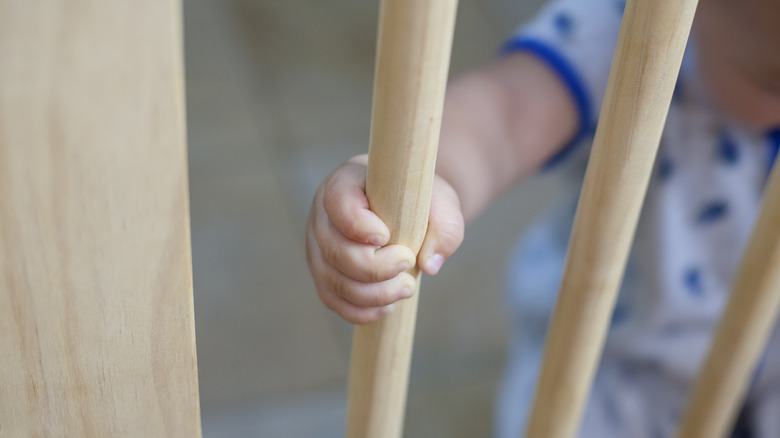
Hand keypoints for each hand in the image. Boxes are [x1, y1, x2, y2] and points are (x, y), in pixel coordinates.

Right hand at [305, 154, 464, 323]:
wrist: (410, 212)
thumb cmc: (422, 202)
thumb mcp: (442, 204)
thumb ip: (445, 228)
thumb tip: (430, 264)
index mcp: (347, 182)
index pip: (337, 201)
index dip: (358, 225)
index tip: (388, 237)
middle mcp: (324, 214)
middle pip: (334, 249)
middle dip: (375, 268)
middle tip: (409, 264)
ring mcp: (318, 245)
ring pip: (332, 278)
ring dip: (372, 294)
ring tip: (406, 288)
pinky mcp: (324, 272)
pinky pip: (331, 298)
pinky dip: (358, 310)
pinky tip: (387, 308)